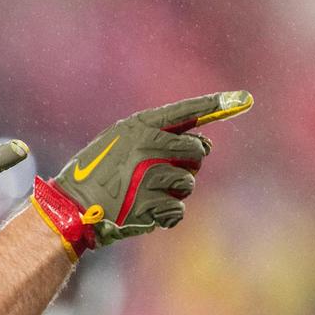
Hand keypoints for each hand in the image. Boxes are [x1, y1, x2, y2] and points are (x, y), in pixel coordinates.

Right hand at [31, 91, 252, 259]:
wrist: (69, 208)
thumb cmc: (94, 174)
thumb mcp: (118, 143)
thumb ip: (157, 137)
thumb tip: (206, 145)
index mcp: (138, 126)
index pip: (185, 112)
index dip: (216, 104)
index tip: (245, 98)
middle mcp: (148, 146)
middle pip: (197, 151)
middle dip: (187, 165)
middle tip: (161, 173)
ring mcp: (150, 175)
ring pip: (188, 184)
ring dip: (172, 193)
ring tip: (142, 195)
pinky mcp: (150, 204)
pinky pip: (178, 210)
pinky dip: (164, 216)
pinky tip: (142, 212)